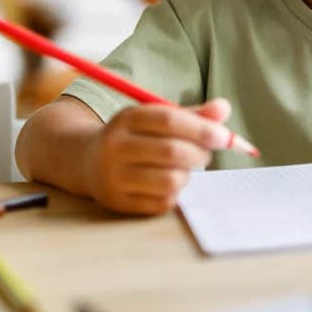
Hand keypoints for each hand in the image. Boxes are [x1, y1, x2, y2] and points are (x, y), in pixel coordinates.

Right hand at [82, 98, 232, 214]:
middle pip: (171, 151)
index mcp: (126, 119)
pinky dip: (176, 193)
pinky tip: (170, 184)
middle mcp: (116, 147)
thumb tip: (224, 109)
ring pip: (170, 180)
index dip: (201, 128)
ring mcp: (114, 177)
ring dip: (188, 175)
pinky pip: (162, 202)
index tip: (223, 136)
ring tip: (185, 169)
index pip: (168, 120)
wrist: (87, 162)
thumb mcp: (157, 118)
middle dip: (199, 154)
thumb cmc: (135, 137)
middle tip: (205, 156)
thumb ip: (193, 115)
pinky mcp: (119, 202)